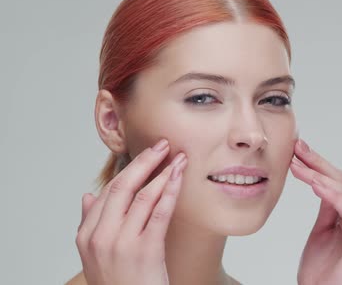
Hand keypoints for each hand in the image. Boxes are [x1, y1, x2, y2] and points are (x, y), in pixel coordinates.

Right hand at [75, 139, 187, 284]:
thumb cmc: (118, 281)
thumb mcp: (96, 255)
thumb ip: (90, 224)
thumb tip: (87, 197)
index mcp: (87, 234)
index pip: (109, 191)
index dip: (130, 169)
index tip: (146, 154)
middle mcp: (101, 236)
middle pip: (123, 186)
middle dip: (145, 161)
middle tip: (163, 145)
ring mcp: (122, 243)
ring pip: (143, 196)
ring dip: (164, 173)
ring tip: (179, 159)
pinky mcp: (145, 250)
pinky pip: (160, 212)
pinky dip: (171, 191)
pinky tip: (179, 179)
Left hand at [290, 139, 341, 284]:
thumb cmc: (322, 273)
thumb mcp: (322, 231)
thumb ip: (327, 207)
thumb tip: (321, 180)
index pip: (338, 182)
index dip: (318, 164)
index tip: (298, 148)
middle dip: (317, 163)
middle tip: (297, 148)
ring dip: (318, 176)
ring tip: (298, 165)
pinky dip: (331, 194)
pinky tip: (314, 183)